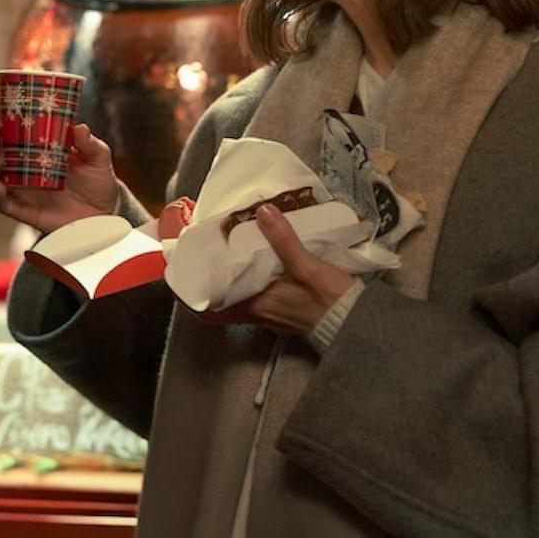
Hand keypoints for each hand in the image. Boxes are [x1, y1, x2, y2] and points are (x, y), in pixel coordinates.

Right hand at [0, 86, 120, 233]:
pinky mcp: (22, 209)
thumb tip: (80, 128)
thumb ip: (90, 145)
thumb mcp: (98, 159)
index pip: (9, 120)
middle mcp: (20, 162)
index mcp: (34, 142)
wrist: (102, 217)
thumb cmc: (96, 180)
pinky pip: (1, 203)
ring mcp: (18, 186)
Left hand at [195, 204, 356, 334]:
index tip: (180, 273)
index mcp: (255, 305)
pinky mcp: (283, 314)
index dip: (189, 295)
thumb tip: (262, 212)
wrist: (357, 325)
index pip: (209, 308)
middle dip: (209, 280)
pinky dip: (250, 283)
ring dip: (229, 281)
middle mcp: (257, 314)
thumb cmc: (331, 300)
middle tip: (203, 253)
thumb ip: (284, 240)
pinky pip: (256, 300)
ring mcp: (270, 317)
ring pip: (238, 299)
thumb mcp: (308, 266)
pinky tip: (257, 265)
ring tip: (227, 253)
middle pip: (220, 301)